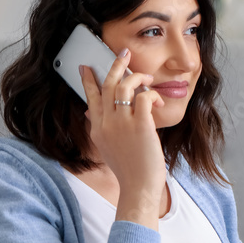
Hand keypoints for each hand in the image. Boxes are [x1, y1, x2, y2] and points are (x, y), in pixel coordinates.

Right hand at [79, 48, 165, 197]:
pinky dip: (151, 94)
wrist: (138, 187)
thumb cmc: (129, 171)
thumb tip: (91, 114)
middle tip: (123, 54)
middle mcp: (106, 123)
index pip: (90, 98)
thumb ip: (101, 130)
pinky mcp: (140, 125)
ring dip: (138, 77)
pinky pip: (143, 96)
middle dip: (116, 66)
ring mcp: (122, 123)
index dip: (88, 80)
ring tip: (148, 79)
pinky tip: (157, 101)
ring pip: (125, 86)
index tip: (86, 67)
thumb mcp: (107, 149)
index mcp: (97, 129)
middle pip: (107, 85)